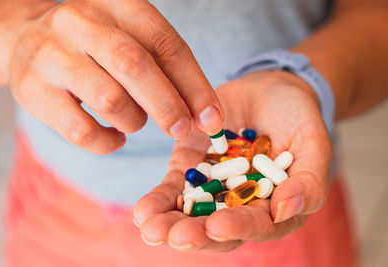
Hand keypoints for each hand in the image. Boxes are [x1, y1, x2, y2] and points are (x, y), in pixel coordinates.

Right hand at [1, 0, 222, 153]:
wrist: (23, 39)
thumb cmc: (94, 46)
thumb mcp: (129, 40)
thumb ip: (165, 71)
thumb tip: (203, 116)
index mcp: (117, 5)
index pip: (166, 44)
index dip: (195, 86)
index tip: (212, 118)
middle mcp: (81, 23)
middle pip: (135, 65)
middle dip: (168, 105)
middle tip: (182, 130)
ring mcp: (52, 55)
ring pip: (109, 99)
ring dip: (133, 121)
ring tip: (133, 121)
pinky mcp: (32, 90)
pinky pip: (81, 131)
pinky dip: (107, 142)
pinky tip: (114, 137)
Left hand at [134, 71, 332, 250]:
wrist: (267, 89)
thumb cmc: (297, 115)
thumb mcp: (313, 142)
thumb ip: (308, 179)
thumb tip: (286, 210)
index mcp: (274, 205)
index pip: (258, 226)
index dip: (240, 228)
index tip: (217, 226)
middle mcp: (241, 204)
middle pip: (218, 229)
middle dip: (195, 234)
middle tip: (173, 236)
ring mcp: (213, 188)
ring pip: (191, 214)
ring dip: (170, 224)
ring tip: (151, 229)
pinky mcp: (190, 170)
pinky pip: (172, 190)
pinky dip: (159, 201)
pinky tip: (143, 212)